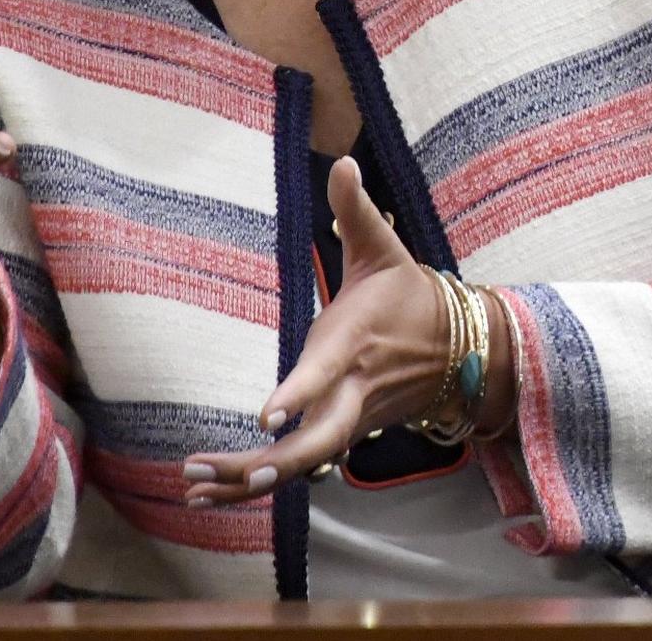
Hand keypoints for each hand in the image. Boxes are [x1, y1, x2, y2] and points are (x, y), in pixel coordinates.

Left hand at [183, 155, 447, 504]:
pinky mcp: (344, 433)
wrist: (460, 350)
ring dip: (249, 480)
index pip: (326, 373)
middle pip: (314, 444)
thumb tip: (344, 161)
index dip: (299, 394)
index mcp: (354, 342)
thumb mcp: (384, 247)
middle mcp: (352, 391)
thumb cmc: (408, 293)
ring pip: (303, 466)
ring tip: (191, 487)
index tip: (267, 416)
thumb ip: (356, 208)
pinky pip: (302, 467)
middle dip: (262, 465)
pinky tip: (215, 490)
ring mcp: (350, 419)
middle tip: (204, 470)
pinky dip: (261, 481)